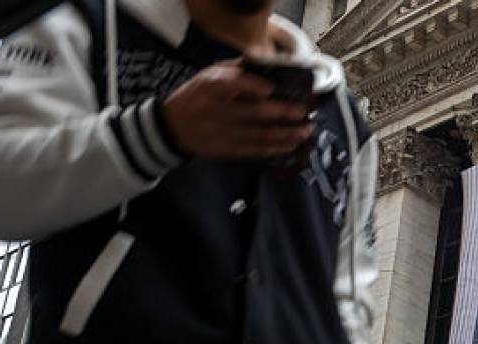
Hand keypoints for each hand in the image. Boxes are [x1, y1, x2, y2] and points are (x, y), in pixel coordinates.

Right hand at [161, 60, 313, 160]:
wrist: (172, 127)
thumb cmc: (195, 96)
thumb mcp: (208, 75)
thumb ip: (235, 69)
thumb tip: (262, 60)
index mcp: (211, 87)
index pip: (233, 84)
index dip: (254, 86)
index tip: (273, 87)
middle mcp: (218, 110)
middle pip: (254, 112)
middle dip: (283, 112)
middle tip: (303, 110)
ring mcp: (224, 132)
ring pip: (260, 134)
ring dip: (287, 133)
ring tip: (305, 129)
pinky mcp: (228, 149)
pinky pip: (257, 149)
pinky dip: (277, 147)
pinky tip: (292, 143)